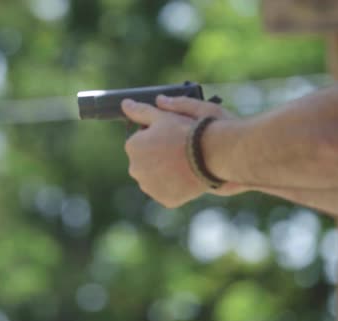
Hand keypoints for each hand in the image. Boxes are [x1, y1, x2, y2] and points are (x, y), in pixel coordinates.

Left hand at [122, 96, 245, 207]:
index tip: (171, 135)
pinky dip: (174, 186)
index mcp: (132, 146)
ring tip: (183, 163)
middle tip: (178, 149)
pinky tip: (185, 176)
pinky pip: (167, 191)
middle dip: (157, 156)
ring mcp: (149, 187)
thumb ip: (141, 110)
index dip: (156, 136)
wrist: (212, 154)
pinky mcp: (165, 199)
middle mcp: (135, 169)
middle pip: (145, 161)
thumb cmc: (187, 131)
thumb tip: (125, 104)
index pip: (139, 141)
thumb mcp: (163, 115)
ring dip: (164, 172)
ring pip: (154, 178)